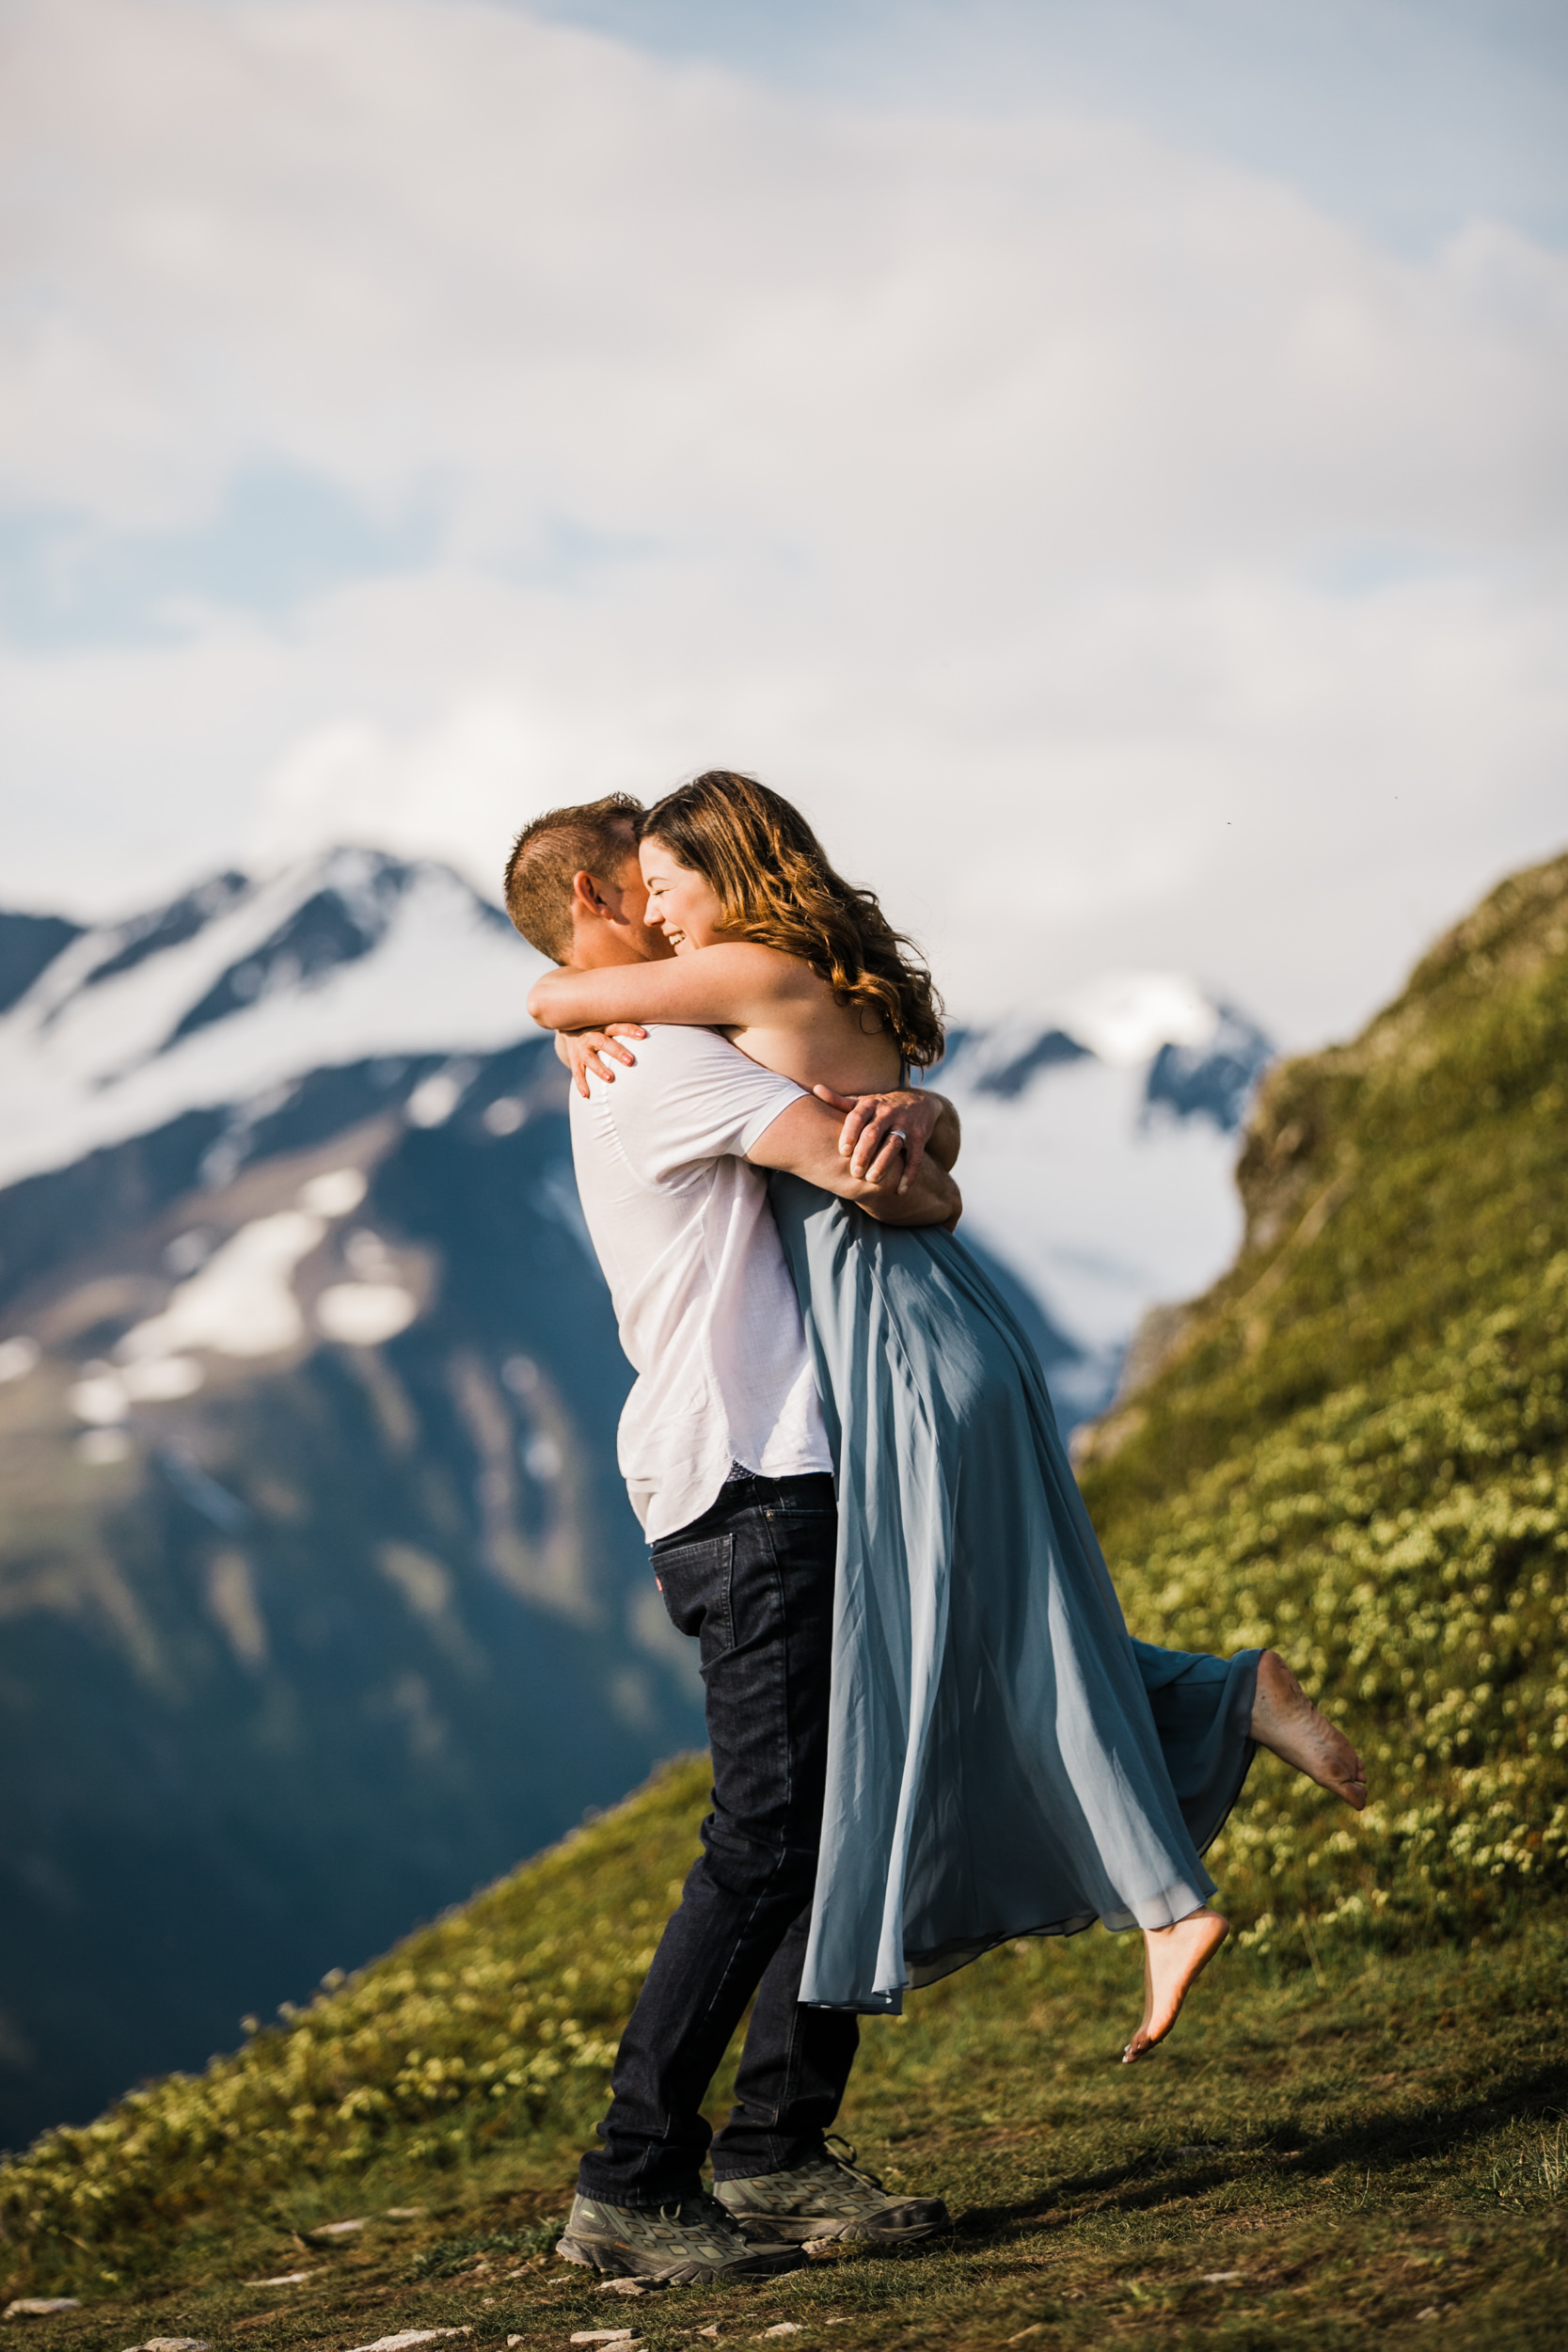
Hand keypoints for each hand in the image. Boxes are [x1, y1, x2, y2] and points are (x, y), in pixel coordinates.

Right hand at [558, 1023, 647, 1098]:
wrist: (567, 1021)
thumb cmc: (597, 1022)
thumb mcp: (606, 1018)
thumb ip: (624, 1022)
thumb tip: (653, 1018)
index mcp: (602, 1024)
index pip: (617, 1026)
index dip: (629, 1030)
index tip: (643, 1035)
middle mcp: (591, 1035)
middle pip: (604, 1042)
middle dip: (617, 1052)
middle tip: (630, 1061)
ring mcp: (581, 1048)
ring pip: (590, 1058)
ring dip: (600, 1069)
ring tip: (610, 1078)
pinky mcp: (573, 1058)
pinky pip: (577, 1072)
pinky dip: (581, 1084)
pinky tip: (586, 1095)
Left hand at [811, 1085, 941, 1192]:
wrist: (919, 1102)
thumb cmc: (881, 1107)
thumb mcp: (863, 1102)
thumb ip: (839, 1101)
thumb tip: (815, 1089)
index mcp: (871, 1104)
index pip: (857, 1117)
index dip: (850, 1133)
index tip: (842, 1151)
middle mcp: (888, 1112)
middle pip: (874, 1133)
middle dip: (864, 1153)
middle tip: (855, 1172)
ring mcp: (906, 1125)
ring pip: (894, 1145)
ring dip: (884, 1163)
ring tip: (872, 1180)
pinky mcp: (920, 1137)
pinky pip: (915, 1158)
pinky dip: (909, 1174)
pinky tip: (900, 1190)